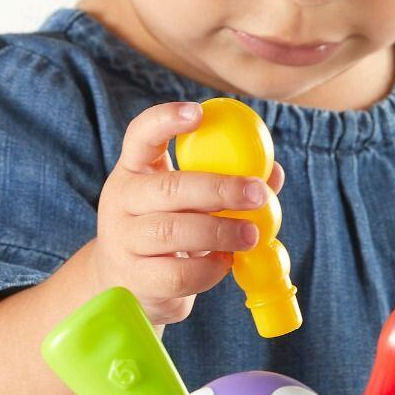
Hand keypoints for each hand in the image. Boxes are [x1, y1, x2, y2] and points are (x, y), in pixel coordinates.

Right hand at [92, 101, 285, 325]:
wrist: (126, 282)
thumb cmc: (167, 229)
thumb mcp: (186, 201)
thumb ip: (223, 182)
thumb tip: (274, 172)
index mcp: (134, 170)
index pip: (140, 135)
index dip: (166, 120)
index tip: (198, 112)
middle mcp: (121, 201)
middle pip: (169, 189)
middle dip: (220, 189)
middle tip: (259, 194)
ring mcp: (123, 241)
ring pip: (173, 232)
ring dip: (221, 232)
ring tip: (251, 235)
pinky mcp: (135, 280)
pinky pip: (178, 274)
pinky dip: (210, 270)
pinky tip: (225, 263)